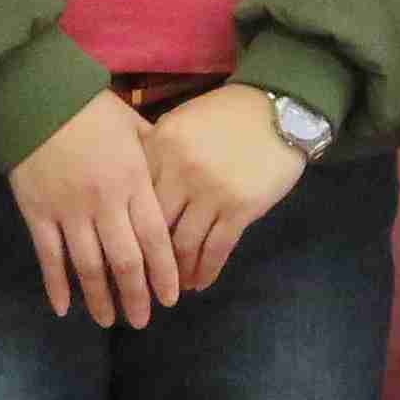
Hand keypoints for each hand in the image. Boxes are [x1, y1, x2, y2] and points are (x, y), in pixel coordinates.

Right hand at [9, 92, 185, 327]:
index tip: (170, 299)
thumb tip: (175, 176)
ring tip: (107, 320)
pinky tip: (63, 309)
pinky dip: (56, 285)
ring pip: (88, 266)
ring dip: (99, 298)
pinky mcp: (37, 212)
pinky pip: (49, 257)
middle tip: (141, 321)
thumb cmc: (91, 109)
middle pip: (125, 262)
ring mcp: (68, 210)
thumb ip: (155, 156)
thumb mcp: (134, 125)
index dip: (164, 274)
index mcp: (133, 181)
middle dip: (136, 296)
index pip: (156, 239)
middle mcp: (104, 202)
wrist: (37, 95)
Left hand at [140, 84, 307, 293]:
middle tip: (143, 281)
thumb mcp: (180, 123)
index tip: (122, 252)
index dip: (126, 230)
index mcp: (159, 148)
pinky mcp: (241, 208)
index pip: (133, 199)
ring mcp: (211, 192)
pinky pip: (217, 249)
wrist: (278, 111)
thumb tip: (132, 191)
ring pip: (184, 244)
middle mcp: (180, 172)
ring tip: (174, 288)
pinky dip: (206, 271)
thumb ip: (154, 153)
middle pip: (154, 227)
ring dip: (179, 272)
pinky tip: (201, 283)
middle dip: (147, 260)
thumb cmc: (225, 116)